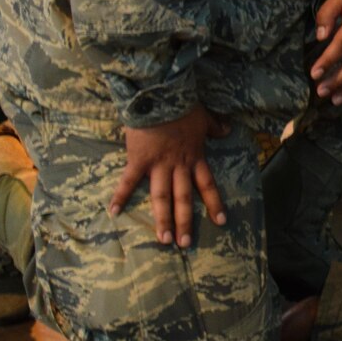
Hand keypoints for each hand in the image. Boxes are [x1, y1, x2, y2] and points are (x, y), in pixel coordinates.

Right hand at [110, 105, 230, 247]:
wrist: (160, 96)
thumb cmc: (182, 105)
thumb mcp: (204, 116)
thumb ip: (215, 127)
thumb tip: (227, 130)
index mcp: (194, 157)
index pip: (207, 185)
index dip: (214, 203)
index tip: (221, 221)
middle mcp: (178, 165)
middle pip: (183, 198)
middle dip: (184, 222)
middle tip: (185, 244)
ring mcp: (158, 164)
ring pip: (161, 197)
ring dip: (162, 219)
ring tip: (162, 240)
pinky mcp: (138, 160)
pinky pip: (128, 181)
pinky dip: (120, 196)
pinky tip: (113, 213)